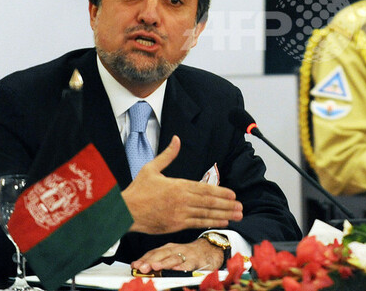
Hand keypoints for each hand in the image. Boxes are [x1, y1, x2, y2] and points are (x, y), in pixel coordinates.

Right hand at [122, 135, 243, 233]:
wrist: (124, 212)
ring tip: (237, 215)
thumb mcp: (151, 168)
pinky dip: (211, 222)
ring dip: (223, 214)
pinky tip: (222, 222)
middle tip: (241, 206)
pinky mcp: (175, 225)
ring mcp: (179, 213)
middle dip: (227, 204)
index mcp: (178, 185)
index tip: (233, 194)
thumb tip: (177, 138)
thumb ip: (168, 155)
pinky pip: (197, 223)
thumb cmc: (137, 190)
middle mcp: (182, 199)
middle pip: (209, 201)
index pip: (205, 188)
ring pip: (206, 213)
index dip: (221, 192)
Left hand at [131, 237, 224, 273]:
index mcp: (169, 249)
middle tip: (143, 267)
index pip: (154, 253)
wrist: (210, 249)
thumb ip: (158, 260)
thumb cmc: (187, 254)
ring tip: (156, 267)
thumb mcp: (172, 254)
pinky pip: (189, 263)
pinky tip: (177, 270)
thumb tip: (138, 266)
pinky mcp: (197, 260)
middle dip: (151, 261)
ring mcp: (187, 254)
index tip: (135, 266)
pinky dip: (183, 266)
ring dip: (165, 263)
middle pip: (162, 254)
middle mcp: (176, 249)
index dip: (144, 259)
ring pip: (174, 258)